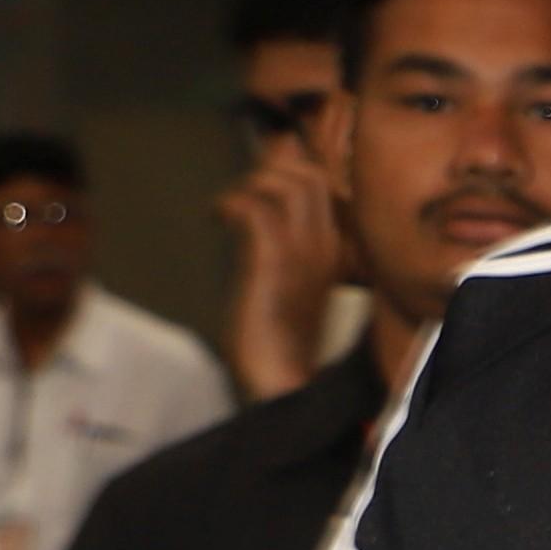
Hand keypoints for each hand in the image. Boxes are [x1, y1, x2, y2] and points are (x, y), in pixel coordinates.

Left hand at [221, 143, 342, 390]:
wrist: (281, 380)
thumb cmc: (278, 337)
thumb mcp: (288, 283)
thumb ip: (281, 246)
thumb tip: (259, 212)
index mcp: (333, 250)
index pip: (323, 185)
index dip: (288, 169)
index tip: (256, 177)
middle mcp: (323, 245)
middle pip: (308, 176)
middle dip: (267, 170)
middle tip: (239, 193)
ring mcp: (301, 253)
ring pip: (288, 185)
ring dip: (250, 184)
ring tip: (229, 206)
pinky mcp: (272, 265)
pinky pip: (257, 211)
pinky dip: (232, 204)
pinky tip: (217, 217)